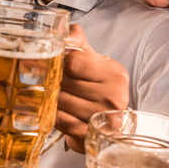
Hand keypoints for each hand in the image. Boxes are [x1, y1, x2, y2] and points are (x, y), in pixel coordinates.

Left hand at [55, 25, 128, 153]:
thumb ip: (76, 39)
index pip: (73, 62)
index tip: (58, 67)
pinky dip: (54, 116)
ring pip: (60, 103)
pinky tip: (58, 112)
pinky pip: (60, 122)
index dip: (60, 64)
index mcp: (115, 73)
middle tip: (54, 83)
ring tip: (56, 97)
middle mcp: (114, 97)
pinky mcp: (90, 136)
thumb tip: (61, 31)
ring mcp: (103, 119)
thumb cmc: (97, 87)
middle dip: (55, 82)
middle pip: (64, 84)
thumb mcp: (92, 60)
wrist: (108, 120)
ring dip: (52, 99)